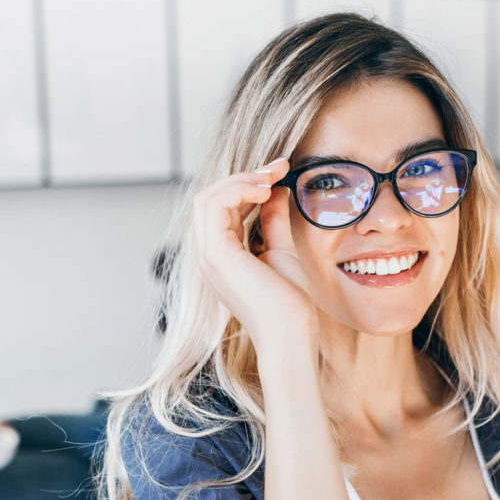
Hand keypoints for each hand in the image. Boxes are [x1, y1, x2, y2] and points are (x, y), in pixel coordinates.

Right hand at [192, 157, 316, 356]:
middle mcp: (207, 255)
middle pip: (209, 198)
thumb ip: (272, 220)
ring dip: (241, 181)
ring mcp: (207, 255)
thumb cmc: (288, 303)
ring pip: (207, 198)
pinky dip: (238, 191)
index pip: (221, 208)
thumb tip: (275, 189)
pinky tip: (264, 191)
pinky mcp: (215, 254)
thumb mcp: (281, 249)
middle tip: (278, 167)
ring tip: (271, 177)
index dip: (248, 184)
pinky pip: (214, 206)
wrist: (291, 332)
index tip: (279, 171)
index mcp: (220, 256)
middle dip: (244, 177)